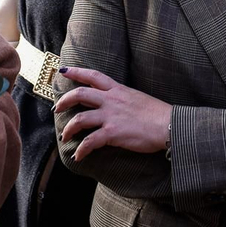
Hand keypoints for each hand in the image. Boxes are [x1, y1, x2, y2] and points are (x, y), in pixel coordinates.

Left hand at [54, 66, 171, 157]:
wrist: (169, 125)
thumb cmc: (158, 114)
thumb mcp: (137, 98)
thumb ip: (122, 99)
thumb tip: (112, 104)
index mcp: (118, 89)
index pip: (93, 76)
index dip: (76, 72)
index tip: (63, 70)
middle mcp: (111, 100)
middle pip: (80, 94)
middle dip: (64, 101)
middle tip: (57, 109)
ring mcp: (111, 116)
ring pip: (80, 119)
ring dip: (68, 129)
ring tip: (64, 136)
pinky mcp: (113, 133)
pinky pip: (90, 142)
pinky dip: (81, 150)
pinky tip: (78, 156)